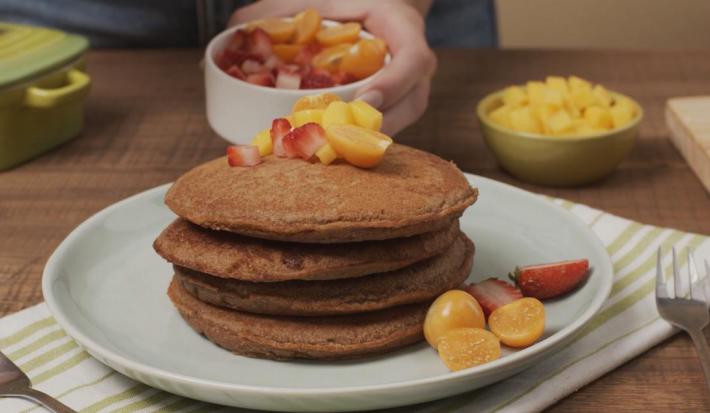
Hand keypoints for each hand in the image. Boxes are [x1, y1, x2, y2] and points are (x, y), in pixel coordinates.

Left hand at [230, 0, 436, 135]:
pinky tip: (327, 152)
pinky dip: (356, 143)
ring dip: (362, 142)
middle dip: (370, 126)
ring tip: (325, 152)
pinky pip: (383, 131)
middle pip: (408, 104)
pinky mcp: (397, 113)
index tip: (366, 100)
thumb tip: (234, 28)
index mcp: (405, 32)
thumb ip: (281, 10)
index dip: (393, 83)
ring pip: (397, 125)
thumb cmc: (352, 6)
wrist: (381, 18)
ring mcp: (409, 95)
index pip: (413, 60)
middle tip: (333, 138)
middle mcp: (414, 69)